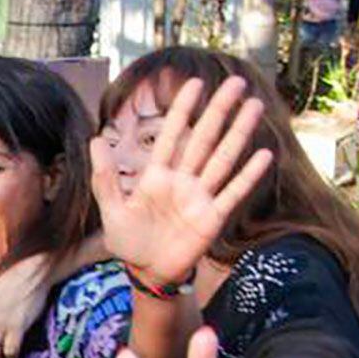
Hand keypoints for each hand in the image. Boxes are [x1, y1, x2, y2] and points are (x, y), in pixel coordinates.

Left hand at [89, 75, 272, 288]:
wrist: (147, 274)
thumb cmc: (128, 242)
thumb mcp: (111, 211)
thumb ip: (106, 178)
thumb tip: (95, 140)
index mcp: (157, 176)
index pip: (172, 135)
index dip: (183, 110)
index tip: (195, 83)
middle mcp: (182, 181)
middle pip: (204, 139)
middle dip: (219, 111)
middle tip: (236, 83)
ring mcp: (200, 197)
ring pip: (223, 159)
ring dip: (239, 134)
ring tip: (254, 106)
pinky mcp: (213, 218)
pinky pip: (233, 193)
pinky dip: (248, 176)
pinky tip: (264, 154)